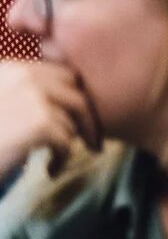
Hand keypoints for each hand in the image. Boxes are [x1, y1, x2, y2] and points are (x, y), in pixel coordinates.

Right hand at [0, 61, 101, 176]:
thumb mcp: (1, 105)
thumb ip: (22, 95)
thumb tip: (63, 104)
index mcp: (10, 69)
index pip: (60, 73)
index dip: (71, 95)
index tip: (74, 116)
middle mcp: (24, 75)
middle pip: (75, 90)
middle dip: (84, 115)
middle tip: (87, 138)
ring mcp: (34, 97)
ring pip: (74, 117)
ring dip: (70, 141)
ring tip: (57, 157)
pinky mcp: (41, 123)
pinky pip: (68, 140)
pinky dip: (63, 158)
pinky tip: (50, 169)